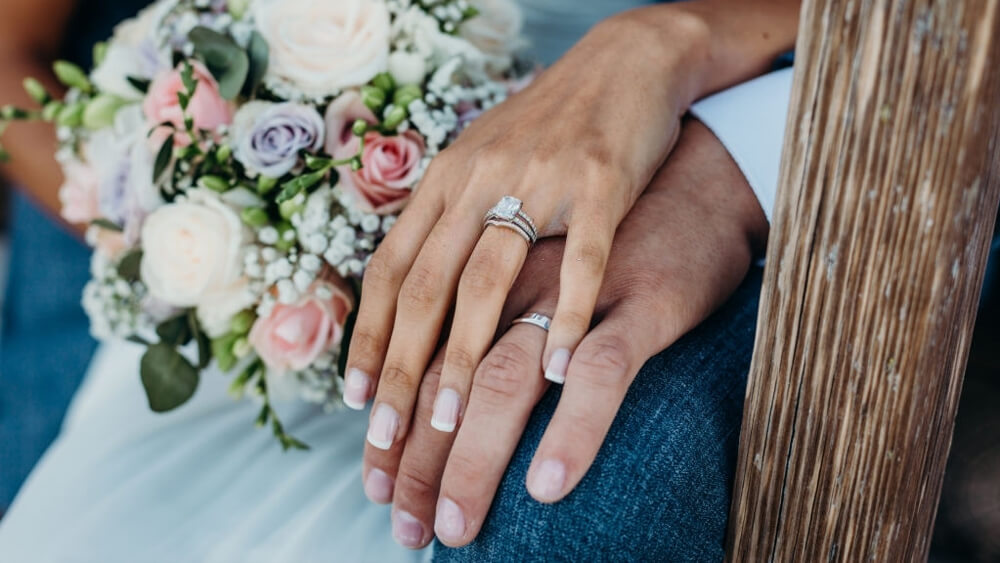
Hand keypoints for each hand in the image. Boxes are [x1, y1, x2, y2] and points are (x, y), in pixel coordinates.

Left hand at [346, 9, 713, 482]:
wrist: (627, 61)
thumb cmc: (552, 126)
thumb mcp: (483, 162)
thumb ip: (448, 222)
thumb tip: (414, 293)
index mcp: (446, 179)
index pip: (391, 268)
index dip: (368, 336)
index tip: (354, 398)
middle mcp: (479, 178)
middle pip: (426, 284)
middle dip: (399, 364)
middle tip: (385, 432)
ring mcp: (539, 179)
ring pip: (487, 278)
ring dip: (464, 354)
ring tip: (453, 419)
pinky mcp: (602, 182)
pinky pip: (580, 259)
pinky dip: (563, 315)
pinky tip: (555, 370)